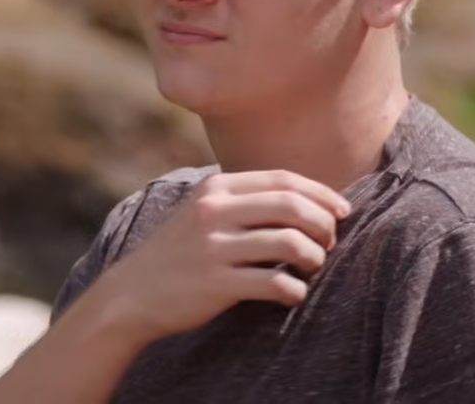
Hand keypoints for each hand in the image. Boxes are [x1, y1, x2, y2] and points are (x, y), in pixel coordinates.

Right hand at [95, 169, 350, 342]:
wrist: (132, 292)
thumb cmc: (179, 252)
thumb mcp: (202, 210)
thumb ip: (243, 199)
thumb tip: (307, 198)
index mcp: (215, 188)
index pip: (283, 180)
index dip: (321, 194)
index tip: (342, 211)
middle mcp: (214, 212)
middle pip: (292, 207)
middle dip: (323, 225)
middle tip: (328, 243)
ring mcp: (213, 248)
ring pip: (290, 244)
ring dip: (314, 258)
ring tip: (311, 267)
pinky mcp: (216, 284)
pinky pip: (275, 284)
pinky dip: (295, 290)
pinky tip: (292, 294)